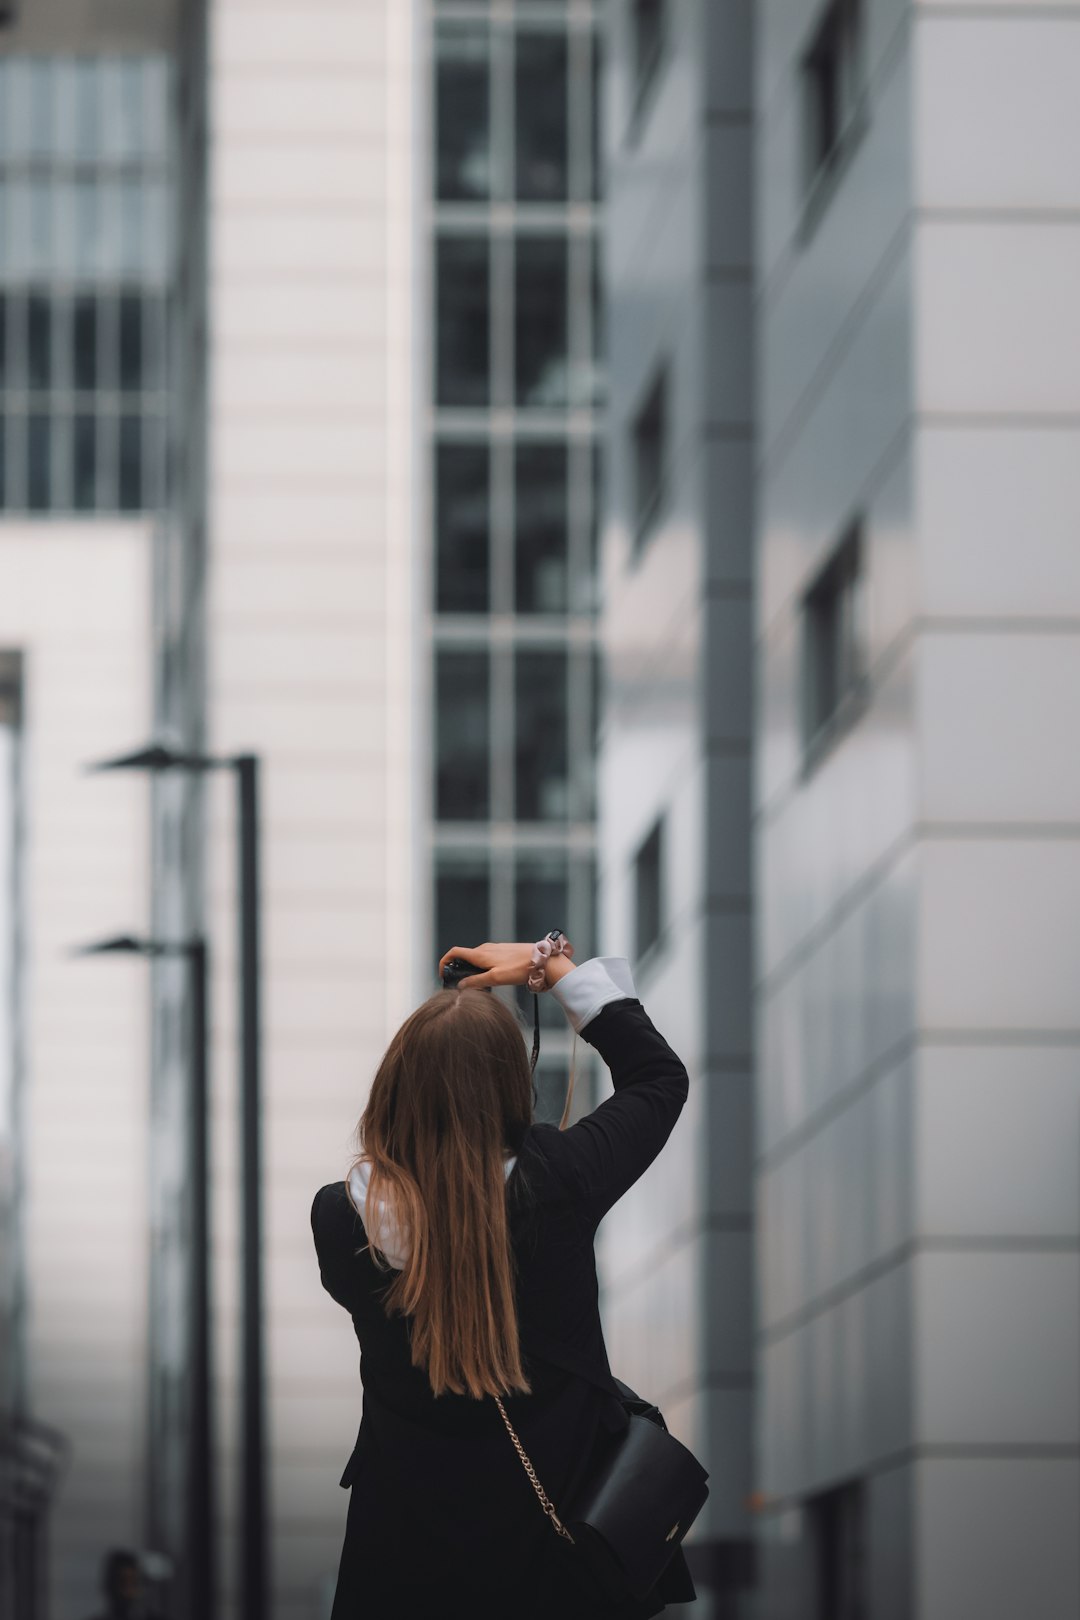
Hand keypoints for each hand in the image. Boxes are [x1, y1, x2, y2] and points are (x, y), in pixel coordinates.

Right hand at [437, 940, 574, 990]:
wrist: (544, 961)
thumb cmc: (520, 968)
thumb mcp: (496, 978)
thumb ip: (476, 982)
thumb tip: (460, 986)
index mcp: (480, 953)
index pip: (454, 952)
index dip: (444, 962)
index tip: (442, 974)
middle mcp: (485, 949)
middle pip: (464, 957)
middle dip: (458, 970)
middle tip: (460, 986)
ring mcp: (495, 950)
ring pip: (476, 960)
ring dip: (472, 971)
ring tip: (476, 986)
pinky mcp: (504, 953)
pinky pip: (487, 960)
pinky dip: (482, 969)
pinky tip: (491, 981)